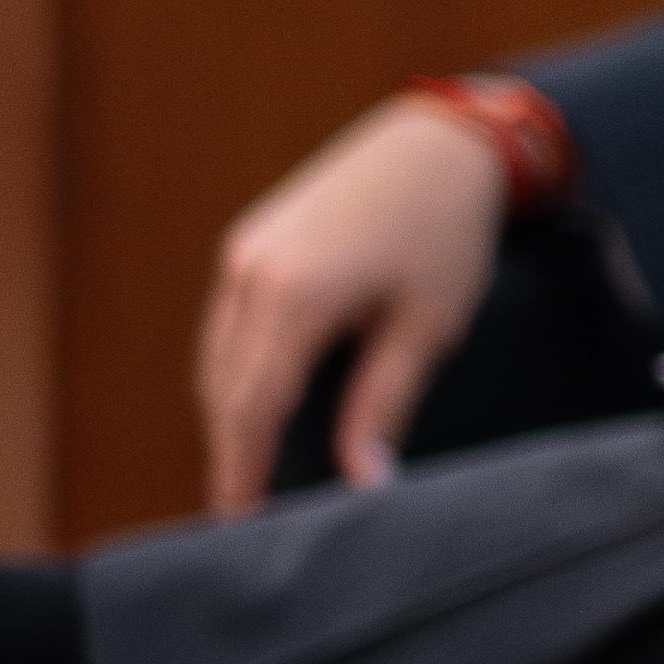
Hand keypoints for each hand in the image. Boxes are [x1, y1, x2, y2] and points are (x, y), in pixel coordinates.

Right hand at [195, 97, 518, 513]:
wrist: (439, 143)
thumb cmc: (445, 231)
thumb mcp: (427, 327)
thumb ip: (383, 406)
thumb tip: (364, 482)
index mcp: (297, 296)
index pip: (256, 409)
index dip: (244, 470)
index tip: (240, 521)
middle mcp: (254, 272)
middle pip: (226, 389)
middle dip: (231, 452)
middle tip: (239, 512)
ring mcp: (246, 252)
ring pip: (219, 357)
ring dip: (228, 414)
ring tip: (245, 471)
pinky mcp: (251, 241)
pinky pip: (228, 323)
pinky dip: (234, 371)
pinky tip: (254, 404)